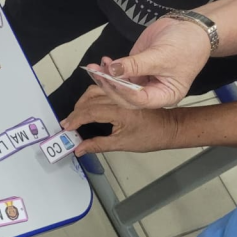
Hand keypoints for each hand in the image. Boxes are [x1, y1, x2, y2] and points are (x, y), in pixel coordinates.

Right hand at [61, 86, 178, 155]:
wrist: (169, 127)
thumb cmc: (150, 136)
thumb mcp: (122, 144)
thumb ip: (98, 145)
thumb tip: (79, 149)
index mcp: (120, 112)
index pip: (90, 112)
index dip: (75, 119)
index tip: (66, 127)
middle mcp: (120, 99)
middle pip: (89, 100)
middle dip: (76, 111)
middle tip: (68, 123)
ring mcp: (122, 93)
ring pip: (95, 91)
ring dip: (82, 101)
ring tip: (76, 114)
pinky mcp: (124, 90)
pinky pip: (103, 88)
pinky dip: (92, 93)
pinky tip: (86, 100)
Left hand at [95, 17, 211, 107]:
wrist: (190, 28)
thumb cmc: (186, 45)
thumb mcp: (161, 56)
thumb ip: (135, 65)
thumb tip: (112, 70)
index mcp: (165, 96)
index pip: (140, 100)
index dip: (123, 91)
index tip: (111, 79)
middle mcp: (153, 92)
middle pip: (126, 96)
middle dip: (110, 86)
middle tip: (98, 74)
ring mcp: (143, 81)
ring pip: (120, 85)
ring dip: (106, 77)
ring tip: (96, 66)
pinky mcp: (136, 69)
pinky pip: (120, 74)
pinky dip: (110, 69)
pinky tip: (104, 62)